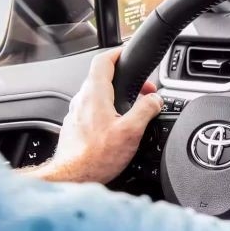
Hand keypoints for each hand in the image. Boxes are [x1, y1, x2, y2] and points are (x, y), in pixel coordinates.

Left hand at [28, 48, 163, 183]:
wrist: (73, 177)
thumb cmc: (97, 157)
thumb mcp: (131, 132)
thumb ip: (146, 110)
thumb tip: (156, 99)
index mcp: (94, 94)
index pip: (103, 61)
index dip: (117, 53)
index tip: (128, 53)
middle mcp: (82, 100)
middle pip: (102, 78)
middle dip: (125, 79)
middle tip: (145, 90)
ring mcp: (77, 113)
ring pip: (98, 95)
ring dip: (117, 95)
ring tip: (134, 108)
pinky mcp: (76, 126)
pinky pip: (93, 110)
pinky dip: (108, 110)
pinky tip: (119, 124)